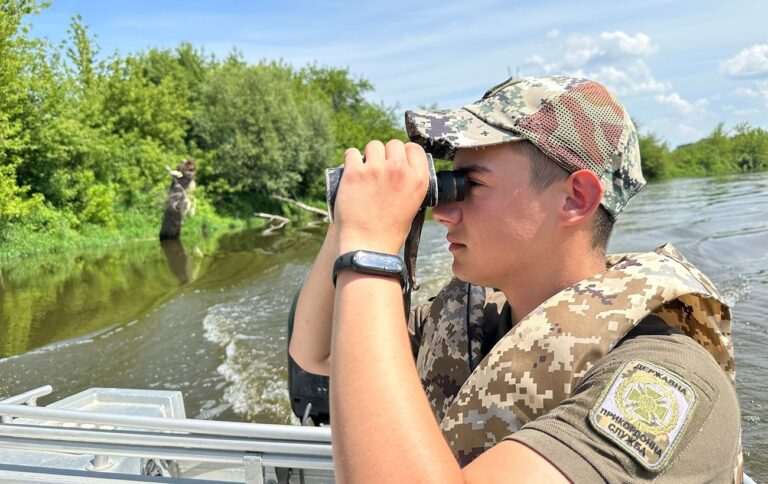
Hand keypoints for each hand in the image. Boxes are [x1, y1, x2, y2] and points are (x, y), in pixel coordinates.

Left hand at [334, 140, 428, 254]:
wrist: (367, 247)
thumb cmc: (389, 231)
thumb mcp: (413, 205)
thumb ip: (410, 183)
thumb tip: (402, 167)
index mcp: (418, 179)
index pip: (414, 148)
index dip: (404, 153)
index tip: (396, 161)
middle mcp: (399, 170)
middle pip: (393, 144)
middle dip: (386, 154)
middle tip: (379, 169)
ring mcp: (376, 169)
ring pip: (373, 145)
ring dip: (368, 155)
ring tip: (364, 171)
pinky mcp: (354, 172)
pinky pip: (351, 153)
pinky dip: (351, 160)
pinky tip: (351, 173)